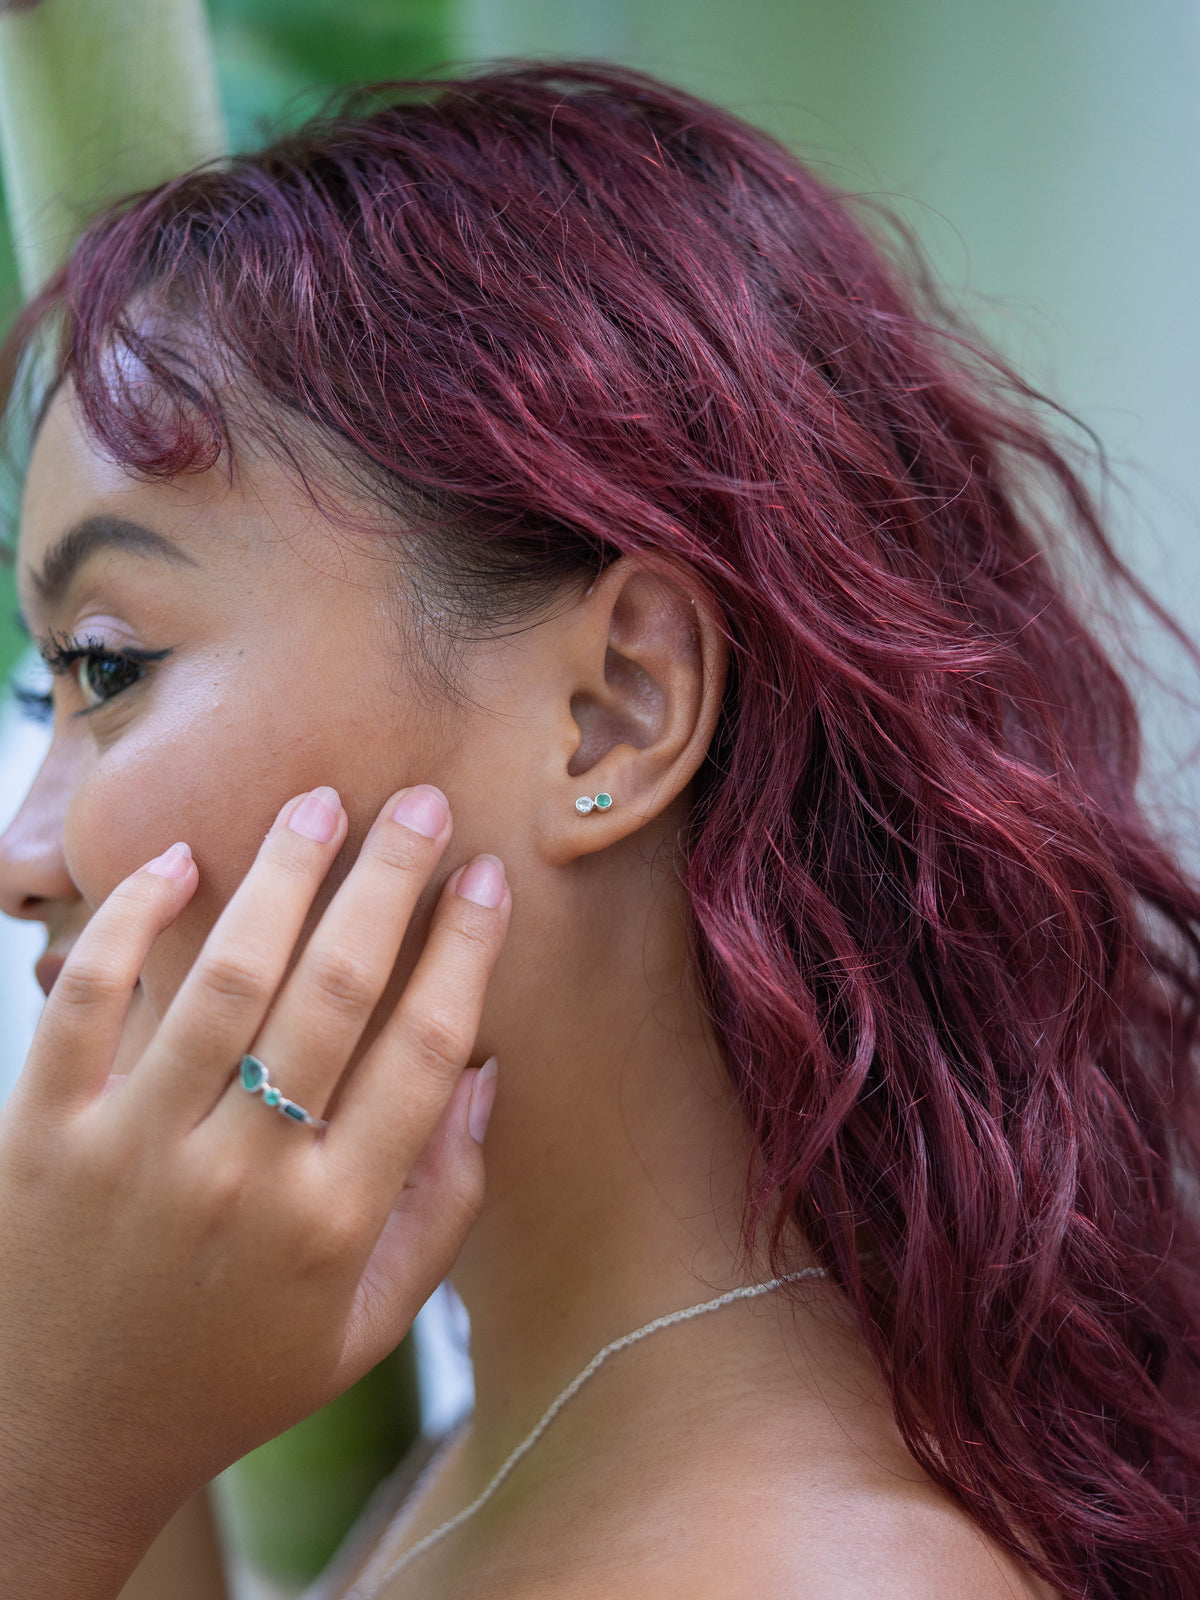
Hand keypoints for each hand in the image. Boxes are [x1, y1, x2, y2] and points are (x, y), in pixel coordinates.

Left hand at [0, 785, 507, 1598]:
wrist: (56, 1440)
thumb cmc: (228, 1379)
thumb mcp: (363, 1330)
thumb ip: (441, 1210)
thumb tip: (485, 1076)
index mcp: (332, 1227)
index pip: (421, 1054)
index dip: (463, 952)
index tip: (485, 877)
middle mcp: (241, 1179)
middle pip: (334, 994)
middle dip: (386, 882)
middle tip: (417, 802)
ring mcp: (133, 1151)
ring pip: (224, 979)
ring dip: (279, 876)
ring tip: (317, 805)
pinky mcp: (43, 1134)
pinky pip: (89, 1002)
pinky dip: (131, 922)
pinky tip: (179, 864)